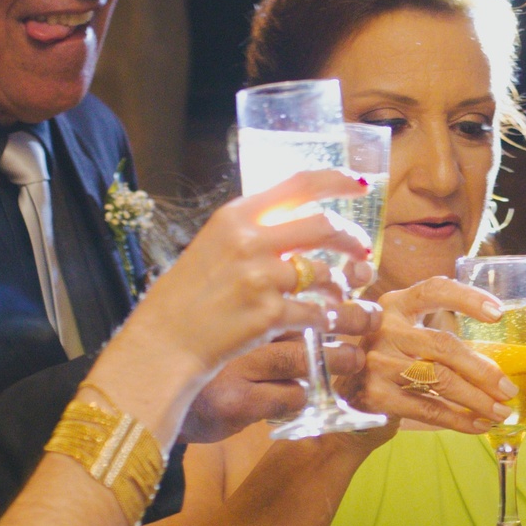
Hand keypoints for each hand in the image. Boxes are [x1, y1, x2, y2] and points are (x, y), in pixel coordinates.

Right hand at [98, 170, 366, 441]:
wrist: (163, 344)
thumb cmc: (186, 297)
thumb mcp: (212, 246)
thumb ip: (252, 230)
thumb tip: (297, 218)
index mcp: (234, 216)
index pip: (300, 184)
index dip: (338, 181)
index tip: (362, 185)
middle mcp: (250, 241)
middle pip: (324, 225)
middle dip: (351, 237)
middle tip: (361, 250)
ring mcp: (261, 278)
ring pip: (325, 273)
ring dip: (338, 285)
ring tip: (335, 295)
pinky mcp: (270, 314)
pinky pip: (316, 312)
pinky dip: (323, 317)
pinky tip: (318, 321)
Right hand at [353, 276, 514, 434]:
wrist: (347, 404)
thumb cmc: (390, 366)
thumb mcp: (407, 338)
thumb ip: (440, 339)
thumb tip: (499, 363)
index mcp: (396, 305)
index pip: (435, 290)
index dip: (468, 298)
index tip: (499, 313)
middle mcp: (383, 327)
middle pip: (444, 345)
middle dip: (483, 370)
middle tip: (508, 389)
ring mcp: (377, 361)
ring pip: (440, 380)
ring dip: (477, 399)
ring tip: (501, 411)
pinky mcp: (376, 394)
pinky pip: (429, 408)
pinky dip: (459, 419)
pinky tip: (479, 424)